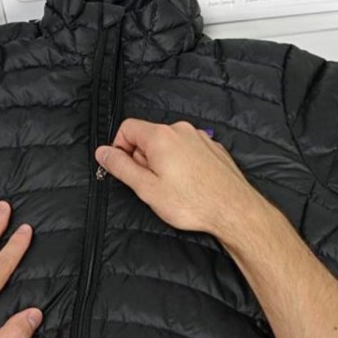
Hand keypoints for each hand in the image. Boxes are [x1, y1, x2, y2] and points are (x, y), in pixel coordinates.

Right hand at [95, 119, 275, 245]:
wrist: (234, 210)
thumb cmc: (192, 202)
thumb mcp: (146, 188)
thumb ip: (121, 167)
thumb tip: (103, 153)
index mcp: (161, 136)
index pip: (127, 128)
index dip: (120, 148)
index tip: (124, 169)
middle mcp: (181, 130)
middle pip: (148, 136)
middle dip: (143, 158)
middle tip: (150, 184)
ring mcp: (199, 137)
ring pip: (168, 144)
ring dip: (162, 162)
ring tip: (172, 188)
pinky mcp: (213, 148)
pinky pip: (186, 149)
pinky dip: (181, 163)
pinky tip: (189, 185)